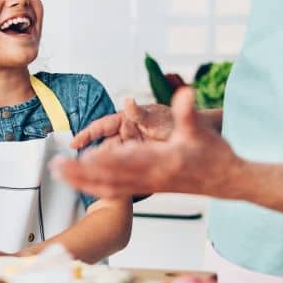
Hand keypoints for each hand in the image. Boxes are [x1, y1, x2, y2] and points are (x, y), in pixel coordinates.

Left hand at [55, 88, 239, 197]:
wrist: (227, 180)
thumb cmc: (214, 154)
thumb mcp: (200, 130)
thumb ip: (188, 112)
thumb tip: (185, 92)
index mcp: (160, 161)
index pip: (123, 162)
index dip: (99, 160)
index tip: (79, 156)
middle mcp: (151, 176)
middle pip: (109, 177)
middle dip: (81, 173)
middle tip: (55, 167)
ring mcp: (149, 185)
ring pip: (110, 186)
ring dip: (84, 181)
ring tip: (60, 175)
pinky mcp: (150, 188)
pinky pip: (118, 191)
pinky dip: (98, 188)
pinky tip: (83, 186)